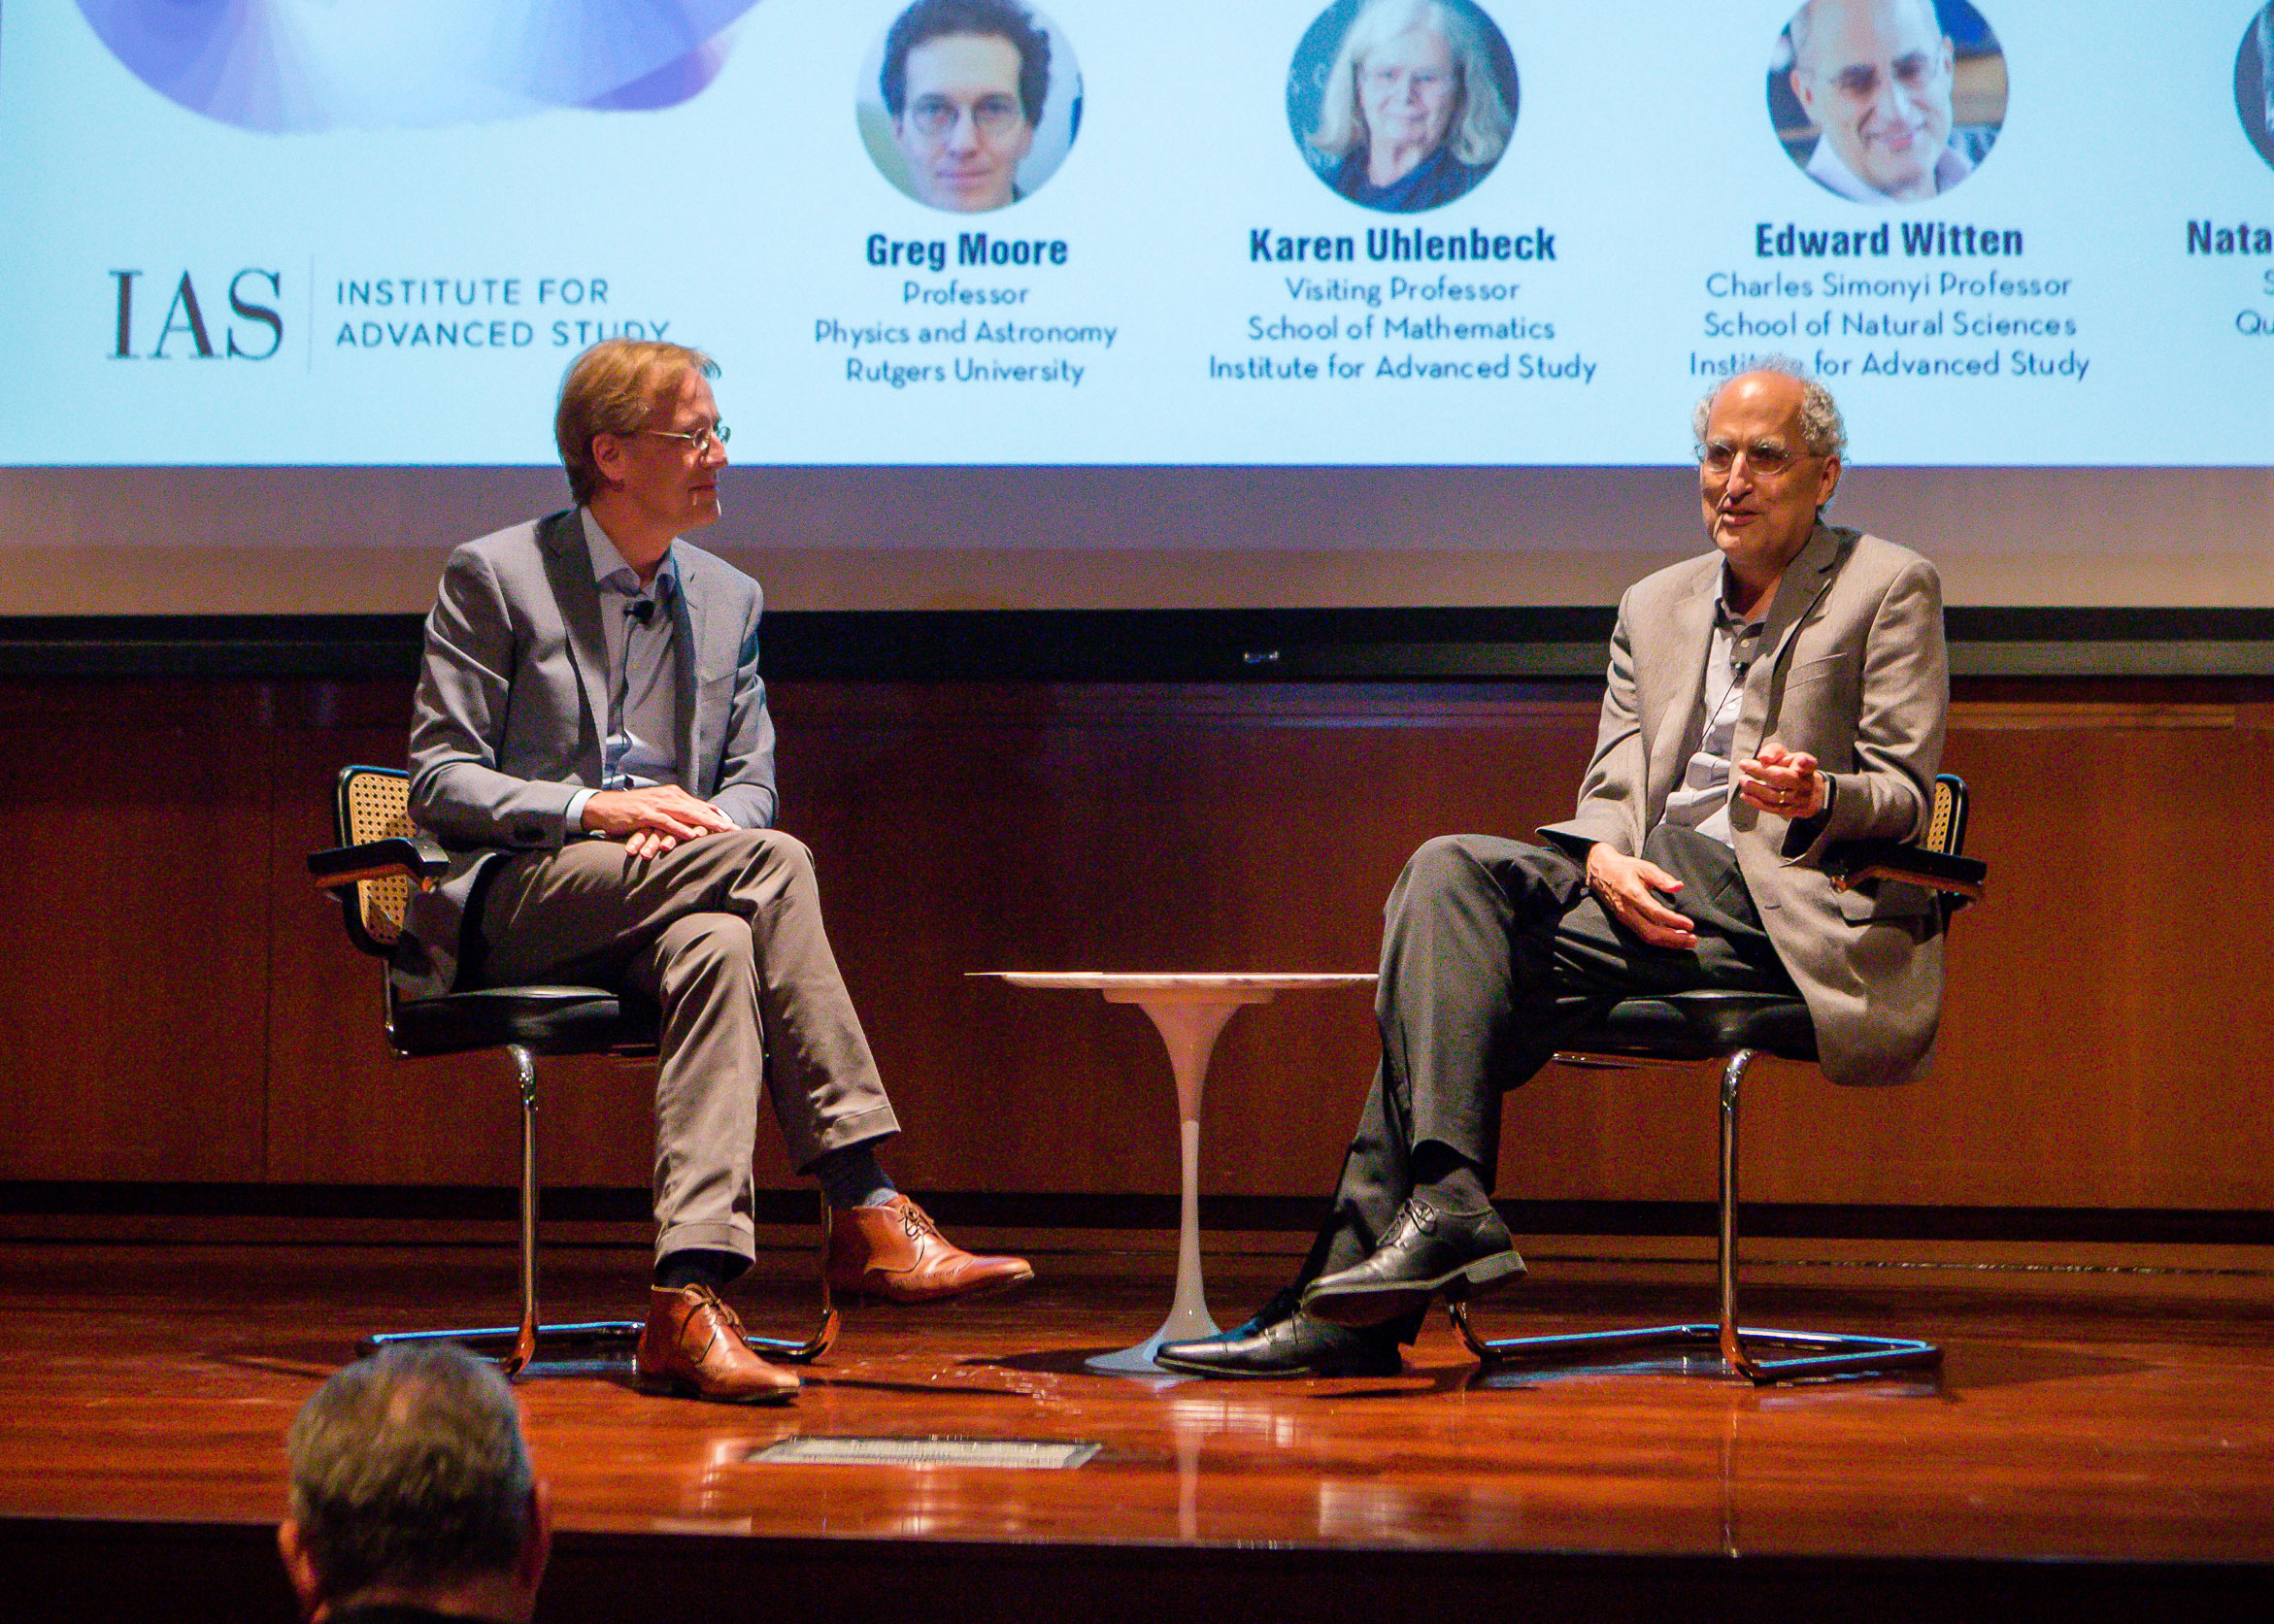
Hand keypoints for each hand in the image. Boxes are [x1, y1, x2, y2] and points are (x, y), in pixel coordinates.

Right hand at [581, 785, 734, 860]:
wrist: (604, 807)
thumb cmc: (631, 811)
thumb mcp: (657, 810)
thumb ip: (674, 815)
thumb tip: (693, 824)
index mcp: (673, 795)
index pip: (700, 806)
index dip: (718, 816)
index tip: (734, 826)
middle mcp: (668, 797)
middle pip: (698, 810)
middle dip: (718, 821)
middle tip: (735, 830)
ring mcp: (657, 805)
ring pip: (687, 814)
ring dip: (705, 824)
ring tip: (721, 831)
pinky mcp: (646, 814)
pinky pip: (667, 822)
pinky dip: (680, 828)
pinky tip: (692, 835)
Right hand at [1585, 845, 1697, 949]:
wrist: (1601, 871)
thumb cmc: (1625, 868)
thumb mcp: (1645, 867)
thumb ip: (1662, 878)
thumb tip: (1679, 887)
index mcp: (1632, 893)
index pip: (1655, 913)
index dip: (1674, 921)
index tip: (1690, 924)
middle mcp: (1626, 910)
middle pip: (1651, 932)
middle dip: (1674, 939)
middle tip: (1693, 940)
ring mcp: (1624, 917)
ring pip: (1646, 937)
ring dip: (1668, 942)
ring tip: (1686, 941)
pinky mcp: (1624, 921)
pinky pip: (1642, 935)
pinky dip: (1659, 940)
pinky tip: (1672, 939)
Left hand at [1736, 743, 1825, 819]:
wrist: (1807, 793)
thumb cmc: (1791, 769)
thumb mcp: (1786, 756)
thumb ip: (1774, 752)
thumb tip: (1763, 758)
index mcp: (1807, 767)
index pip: (1808, 764)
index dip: (1804, 763)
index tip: (1799, 760)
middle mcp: (1805, 784)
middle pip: (1782, 779)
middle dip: (1761, 771)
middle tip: (1743, 764)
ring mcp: (1799, 801)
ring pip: (1774, 796)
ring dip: (1754, 788)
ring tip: (1742, 779)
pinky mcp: (1790, 812)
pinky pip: (1771, 808)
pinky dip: (1755, 802)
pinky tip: (1745, 794)